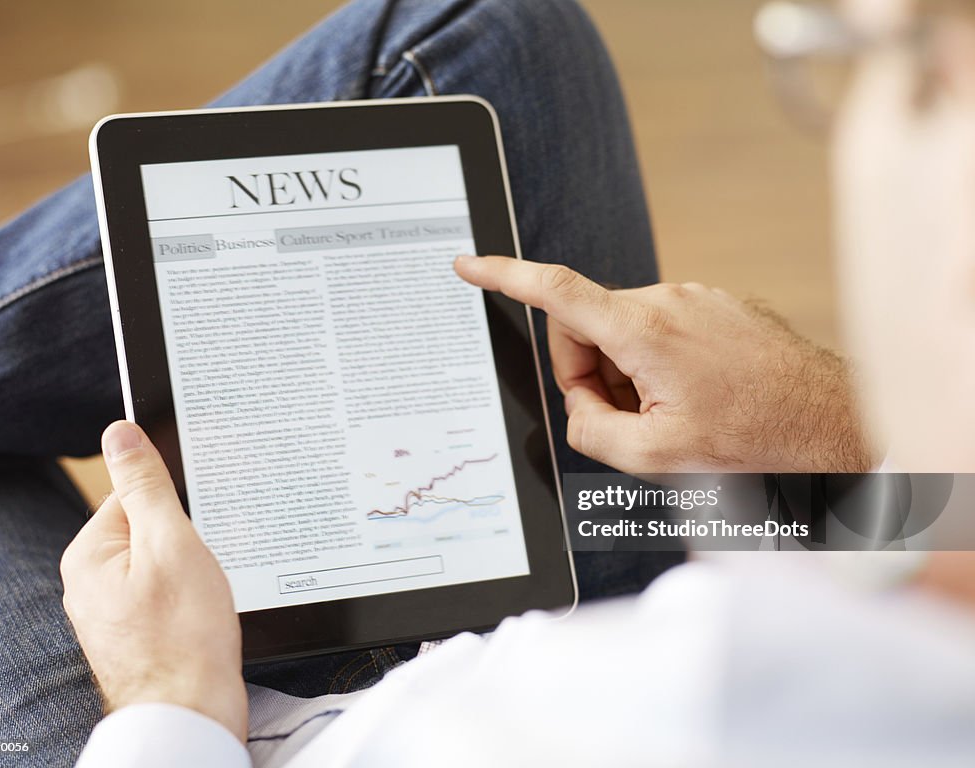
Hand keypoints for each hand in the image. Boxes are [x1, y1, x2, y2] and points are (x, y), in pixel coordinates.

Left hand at [60, 421, 247, 740]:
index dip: (176, 508)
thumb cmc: (185, 634)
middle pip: (149, 531)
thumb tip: (121, 433)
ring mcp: (110, 614)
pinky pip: (164, 597)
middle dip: (185, 544)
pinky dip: (188, 600)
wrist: (192, 712)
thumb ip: (146, 485)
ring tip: (202, 598)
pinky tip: (201, 616)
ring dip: (190, 573)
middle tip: (202, 570)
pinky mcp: (134, 635)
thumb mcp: (171, 542)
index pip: (134, 497)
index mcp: (88, 555)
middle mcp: (89, 584)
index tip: (197, 528)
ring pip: (161, 566)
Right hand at [455, 256, 873, 473]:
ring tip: (674, 412)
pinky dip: (658, 364)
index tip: (469, 265)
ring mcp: (696, 298)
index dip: (503, 275)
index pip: (555, 291)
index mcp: (644, 331)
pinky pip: (660, 329)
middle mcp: (668, 300)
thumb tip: (579, 408)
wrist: (832, 423)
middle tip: (630, 418)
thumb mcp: (655, 457)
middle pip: (587, 328)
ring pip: (624, 332)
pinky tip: (695, 396)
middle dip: (591, 375)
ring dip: (629, 374)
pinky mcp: (715, 304)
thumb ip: (590, 430)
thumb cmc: (756, 438)